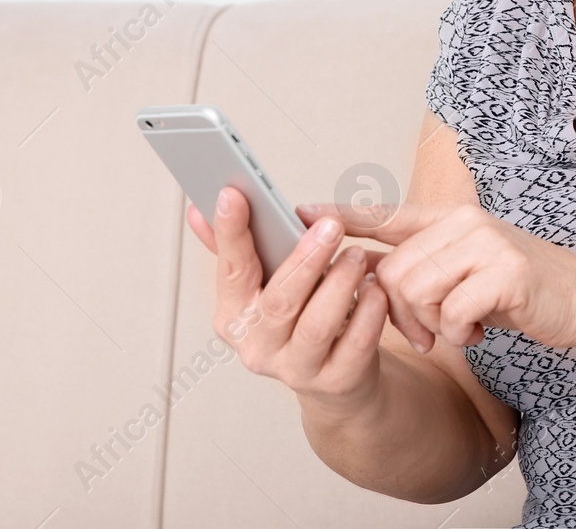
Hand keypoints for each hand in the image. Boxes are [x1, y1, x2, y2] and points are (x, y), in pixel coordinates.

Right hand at [186, 186, 391, 415]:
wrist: (336, 379)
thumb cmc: (298, 318)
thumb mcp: (263, 286)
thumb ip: (234, 249)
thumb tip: (199, 210)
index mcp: (234, 317)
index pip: (231, 270)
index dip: (231, 232)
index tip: (235, 194)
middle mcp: (258, 348)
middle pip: (280, 300)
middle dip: (306, 259)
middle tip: (329, 225)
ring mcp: (296, 370)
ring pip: (317, 324)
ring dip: (340, 283)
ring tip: (356, 255)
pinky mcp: (337, 382)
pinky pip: (356, 344)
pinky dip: (369, 312)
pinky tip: (376, 288)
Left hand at [294, 200, 575, 356]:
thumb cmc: (523, 290)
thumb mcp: (466, 272)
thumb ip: (422, 265)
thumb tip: (367, 271)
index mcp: (451, 219)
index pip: (387, 213)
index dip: (343, 215)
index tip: (300, 212)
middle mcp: (465, 222)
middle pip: (395, 270)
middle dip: (401, 314)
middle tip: (428, 335)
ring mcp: (487, 243)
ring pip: (418, 290)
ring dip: (431, 324)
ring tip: (456, 332)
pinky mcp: (506, 272)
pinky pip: (453, 309)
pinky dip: (459, 332)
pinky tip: (478, 333)